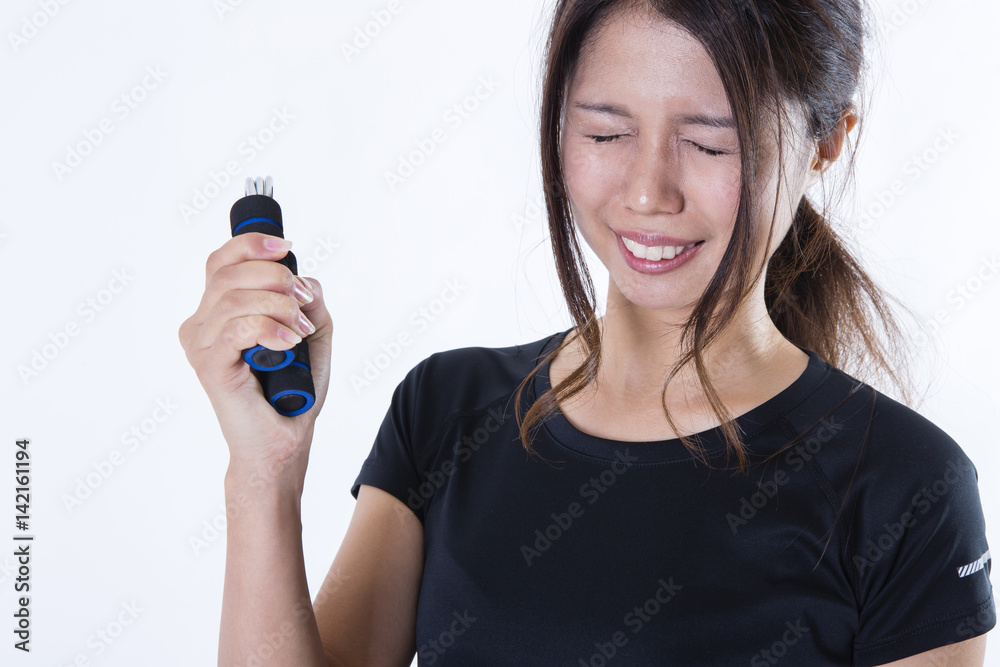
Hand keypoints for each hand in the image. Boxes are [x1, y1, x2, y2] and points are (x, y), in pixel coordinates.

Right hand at [178, 232, 332, 479]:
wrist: (282, 441)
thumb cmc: (291, 391)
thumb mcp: (312, 335)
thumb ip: (310, 302)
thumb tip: (305, 280)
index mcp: (217, 312)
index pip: (222, 261)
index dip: (252, 245)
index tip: (286, 248)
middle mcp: (201, 325)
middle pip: (228, 272)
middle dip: (275, 276)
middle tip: (302, 302)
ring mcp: (201, 345)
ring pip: (234, 298)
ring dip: (278, 305)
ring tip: (300, 330)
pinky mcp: (209, 365)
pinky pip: (237, 328)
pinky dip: (270, 328)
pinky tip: (290, 342)